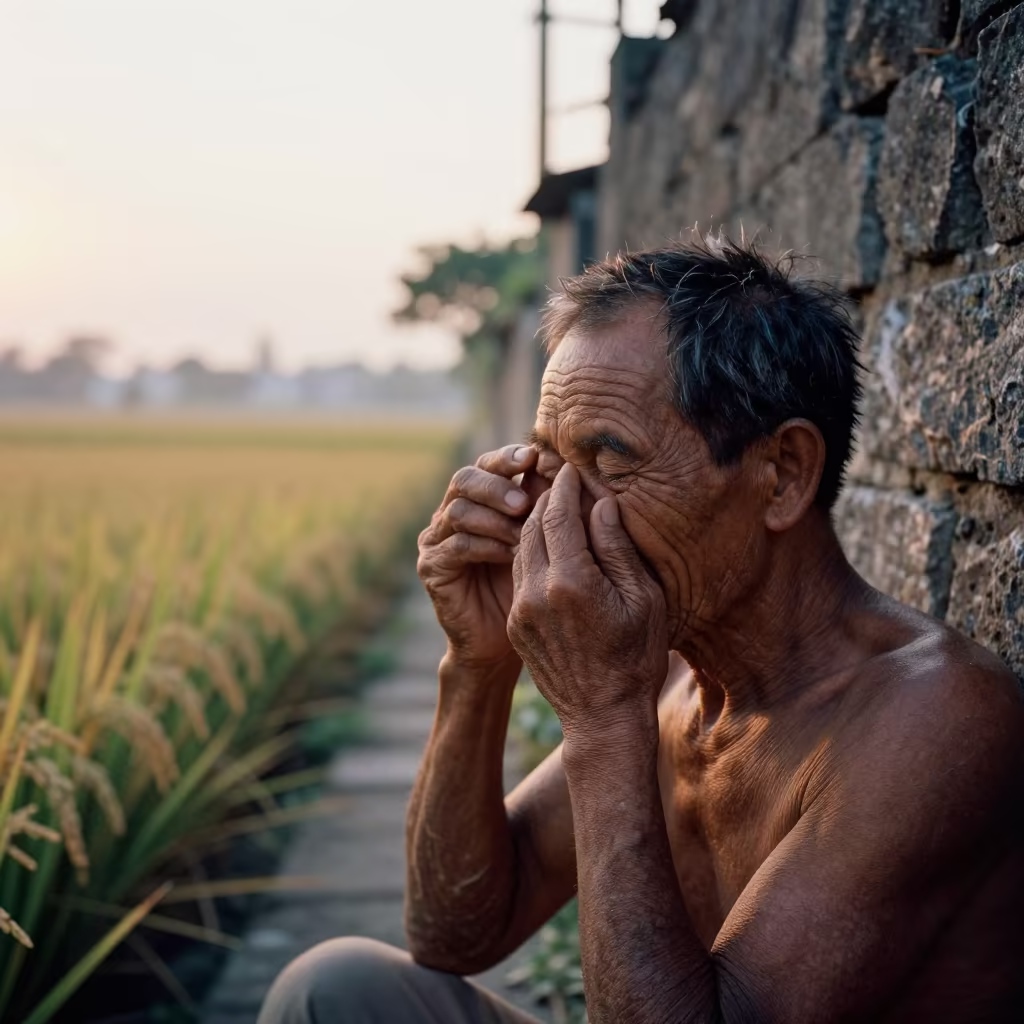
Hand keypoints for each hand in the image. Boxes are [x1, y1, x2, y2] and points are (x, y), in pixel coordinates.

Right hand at [418, 444, 542, 670]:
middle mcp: (452, 513)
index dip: (508, 458)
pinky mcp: (432, 567)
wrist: (503, 641)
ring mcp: (437, 539)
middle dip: (496, 485)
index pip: (487, 464)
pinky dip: (485, 545)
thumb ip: (544, 505)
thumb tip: (563, 465)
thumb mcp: (542, 539)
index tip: (534, 457)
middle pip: (465, 478)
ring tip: (521, 533)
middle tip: (523, 501)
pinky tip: (510, 554)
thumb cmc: (531, 585)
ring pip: (458, 510)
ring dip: (493, 518)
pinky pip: (455, 545)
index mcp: (479, 499)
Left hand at [508, 464, 667, 741]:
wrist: (602, 715)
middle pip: (533, 526)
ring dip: (534, 523)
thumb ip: (617, 548)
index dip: (565, 486)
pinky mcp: (516, 624)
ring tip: (551, 505)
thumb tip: (600, 504)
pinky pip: (518, 574)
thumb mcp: (643, 599)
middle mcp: (538, 592)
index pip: (559, 515)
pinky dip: (529, 551)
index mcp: (572, 581)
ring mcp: (522, 609)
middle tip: (557, 476)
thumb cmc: (636, 656)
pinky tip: (545, 544)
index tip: (571, 467)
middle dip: (545, 497)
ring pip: (520, 548)